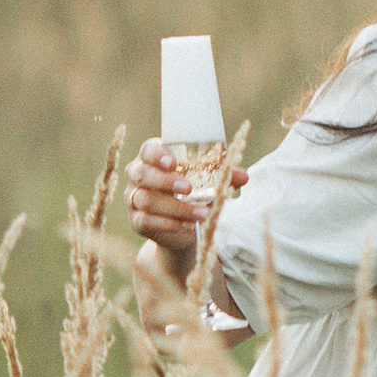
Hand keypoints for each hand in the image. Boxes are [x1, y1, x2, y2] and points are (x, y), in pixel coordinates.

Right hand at [125, 146, 249, 338]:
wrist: (185, 227)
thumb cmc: (195, 193)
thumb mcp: (209, 182)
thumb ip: (223, 176)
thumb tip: (243, 176)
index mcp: (153, 157)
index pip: (148, 149)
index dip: (157, 154)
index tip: (174, 162)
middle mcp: (138, 175)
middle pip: (141, 173)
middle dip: (165, 181)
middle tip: (189, 188)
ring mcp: (133, 198)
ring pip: (145, 200)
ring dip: (176, 208)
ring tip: (201, 213)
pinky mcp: (136, 220)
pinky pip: (146, 220)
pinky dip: (169, 224)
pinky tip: (188, 225)